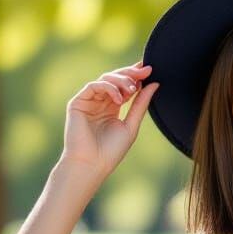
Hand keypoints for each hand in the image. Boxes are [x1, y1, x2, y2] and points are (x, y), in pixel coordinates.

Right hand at [62, 59, 159, 179]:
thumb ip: (141, 104)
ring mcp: (88, 101)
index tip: (150, 69)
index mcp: (112, 107)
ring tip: (133, 89)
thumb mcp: (131, 125)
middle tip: (146, 70)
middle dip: (131, 73)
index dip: (136, 75)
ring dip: (121, 81)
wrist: (92, 164)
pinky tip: (120, 98)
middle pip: (115, 78)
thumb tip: (155, 84)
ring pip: (105, 79)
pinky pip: (93, 86)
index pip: (124, 86)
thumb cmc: (111, 151)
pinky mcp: (77, 102)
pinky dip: (108, 87)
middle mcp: (100, 102)